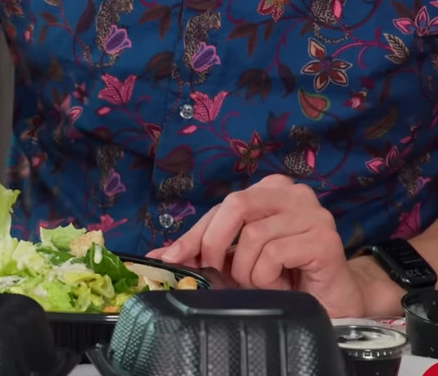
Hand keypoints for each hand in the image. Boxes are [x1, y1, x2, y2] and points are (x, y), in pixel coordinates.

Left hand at [147, 174, 364, 317]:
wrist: (333, 301)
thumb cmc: (283, 277)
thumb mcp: (235, 262)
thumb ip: (201, 253)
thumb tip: (158, 256)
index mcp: (270, 190)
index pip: (222, 206)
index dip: (193, 234)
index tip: (171, 258)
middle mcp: (294, 193)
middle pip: (235, 206)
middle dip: (214, 243)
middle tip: (215, 270)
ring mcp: (313, 214)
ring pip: (253, 236)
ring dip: (246, 270)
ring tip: (261, 282)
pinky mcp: (325, 240)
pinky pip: (274, 254)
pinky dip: (266, 277)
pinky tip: (281, 284)